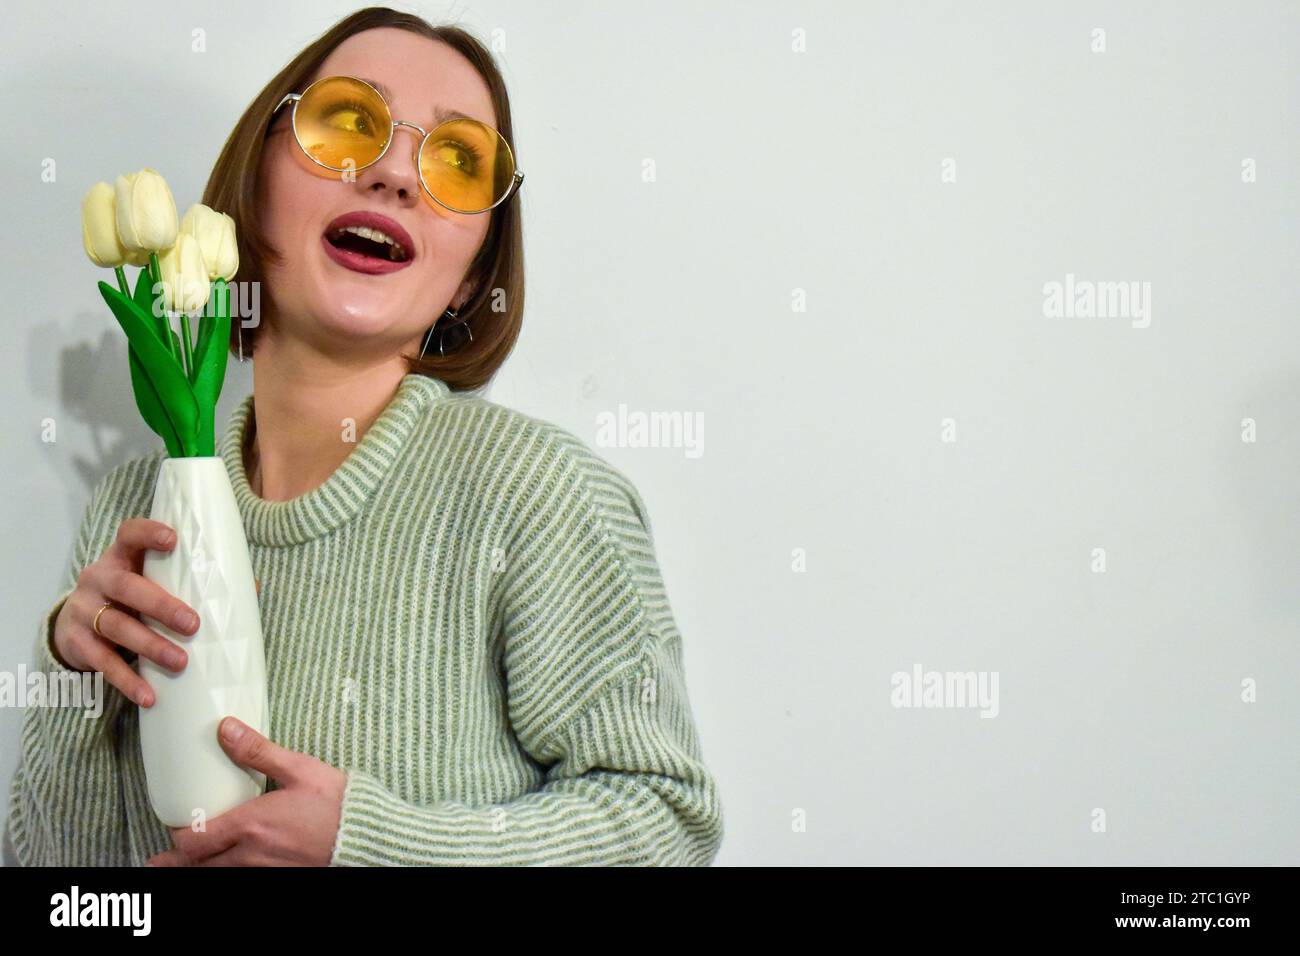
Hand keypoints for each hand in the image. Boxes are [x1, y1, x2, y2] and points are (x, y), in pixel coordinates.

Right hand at [52, 518, 197, 703]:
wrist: (73, 626)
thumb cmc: (130, 599)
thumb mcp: (151, 583)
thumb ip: (189, 581)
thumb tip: (251, 587)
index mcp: (121, 557)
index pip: (129, 535)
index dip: (148, 533)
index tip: (172, 539)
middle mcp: (98, 578)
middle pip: (127, 586)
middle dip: (161, 605)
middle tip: (193, 624)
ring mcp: (83, 610)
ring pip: (116, 626)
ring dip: (150, 646)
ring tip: (180, 662)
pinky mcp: (75, 642)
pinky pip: (103, 663)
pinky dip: (127, 681)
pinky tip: (149, 695)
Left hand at [146, 717, 346, 866]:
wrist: (369, 836)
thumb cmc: (338, 803)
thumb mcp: (300, 769)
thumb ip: (258, 752)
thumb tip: (225, 728)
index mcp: (251, 824)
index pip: (194, 839)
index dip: (179, 836)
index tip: (177, 826)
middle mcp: (251, 855)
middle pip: (199, 865)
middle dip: (179, 860)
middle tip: (162, 859)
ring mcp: (265, 872)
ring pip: (218, 877)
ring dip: (200, 870)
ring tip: (182, 867)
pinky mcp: (281, 879)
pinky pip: (243, 881)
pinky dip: (228, 874)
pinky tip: (229, 868)